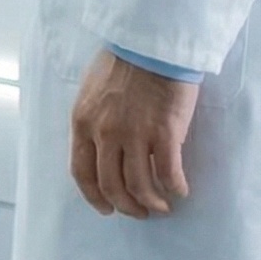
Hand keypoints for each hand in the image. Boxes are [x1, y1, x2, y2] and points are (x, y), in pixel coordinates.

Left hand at [70, 49, 198, 217]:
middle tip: (139, 212)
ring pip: (139, 186)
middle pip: (111, 185)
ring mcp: (134, 135)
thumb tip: (100, 147)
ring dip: (151, 203)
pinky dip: (174, 188)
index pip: (81, 172)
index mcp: (82, 123)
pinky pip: (168, 172)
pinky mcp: (164, 133)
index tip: (106, 208)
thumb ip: (92, 121)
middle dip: (125, 206)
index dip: (93, 196)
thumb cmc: (120, 64)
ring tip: (161, 207)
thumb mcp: (89, 93)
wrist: (148, 46)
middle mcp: (104, 134)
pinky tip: (180, 190)